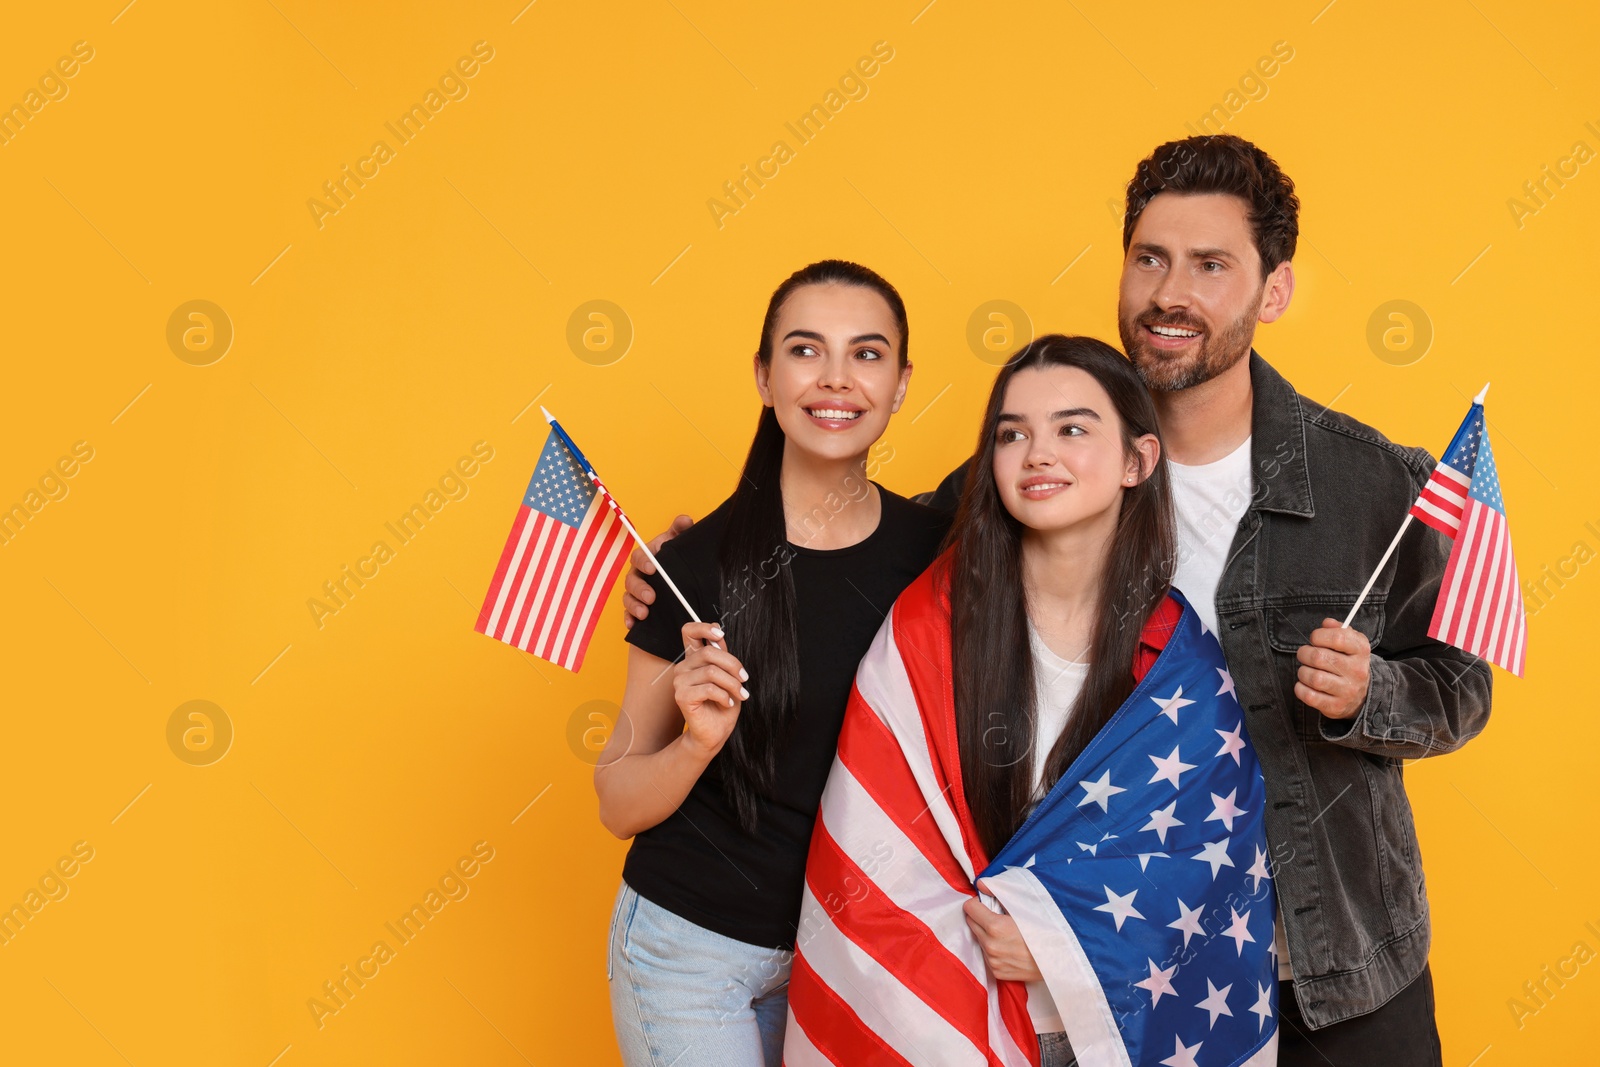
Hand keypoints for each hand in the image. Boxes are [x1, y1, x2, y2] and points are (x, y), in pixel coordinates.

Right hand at [622, 515, 693, 628]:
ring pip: (629, 598)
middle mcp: (638, 575)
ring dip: (634, 606)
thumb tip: (685, 520)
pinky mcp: (638, 608)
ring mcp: (637, 593)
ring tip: (644, 614)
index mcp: (647, 559)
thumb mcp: (680, 544)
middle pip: (631, 580)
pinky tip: (634, 625)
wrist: (685, 581)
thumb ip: (681, 530)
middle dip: (639, 589)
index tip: (652, 568)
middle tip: (651, 597)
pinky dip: (630, 619)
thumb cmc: (678, 559)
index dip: (644, 562)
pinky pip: (629, 614)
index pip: (639, 557)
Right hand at [673, 621, 747, 757]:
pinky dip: (724, 696)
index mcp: (694, 659)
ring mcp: (680, 681)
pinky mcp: (682, 696)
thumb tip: (719, 637)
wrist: (715, 733)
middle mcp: (684, 667)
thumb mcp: (729, 677)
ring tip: (740, 695)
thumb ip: (723, 656)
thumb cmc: (722, 704)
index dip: (703, 628)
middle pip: (709, 653)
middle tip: (744, 680)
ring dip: (732, 684)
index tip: (720, 635)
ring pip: (712, 672)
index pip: (689, 632)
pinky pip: (709, 688)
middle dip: (733, 666)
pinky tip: (728, 703)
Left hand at [964, 882, 1041, 982]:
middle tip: (1000, 917)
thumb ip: (999, 893)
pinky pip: (987, 955)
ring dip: (987, 934)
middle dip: (981, 917)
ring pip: (979, 939)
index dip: (979, 902)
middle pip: (971, 923)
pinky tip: (1010, 947)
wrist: (1061, 960)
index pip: (969, 908)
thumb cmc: (1046, 930)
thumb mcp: (1026, 906)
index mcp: (995, 927)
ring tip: (1008, 933)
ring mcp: (993, 961)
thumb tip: (980, 884)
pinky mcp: (997, 973)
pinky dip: (994, 948)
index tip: (989, 903)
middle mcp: (990, 945)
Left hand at [1295, 618, 1371, 719]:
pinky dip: (1301, 689)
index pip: (1338, 637)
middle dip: (1304, 653)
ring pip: (1314, 678)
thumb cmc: (1349, 663)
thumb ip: (1338, 629)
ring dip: (1302, 672)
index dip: (1319, 636)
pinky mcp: (1336, 706)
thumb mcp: (1350, 643)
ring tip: (1305, 671)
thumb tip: (1327, 623)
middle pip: (1319, 657)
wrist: (1361, 696)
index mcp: (1361, 651)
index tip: (1314, 639)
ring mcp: (1348, 691)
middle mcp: (1357, 671)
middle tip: (1304, 655)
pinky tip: (1304, 685)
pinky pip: (1310, 696)